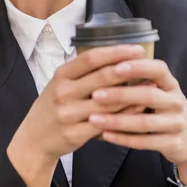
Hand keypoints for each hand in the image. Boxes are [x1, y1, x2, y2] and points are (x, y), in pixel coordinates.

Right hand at [11, 44, 146, 161]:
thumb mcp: (61, 83)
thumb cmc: (54, 106)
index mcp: (61, 75)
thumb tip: (118, 57)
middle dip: (128, 69)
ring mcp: (68, 114)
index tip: (137, 48)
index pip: (91, 59)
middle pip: (101, 78)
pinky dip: (125, 115)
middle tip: (149, 64)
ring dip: (132, 94)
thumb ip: (84, 72)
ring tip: (151, 85)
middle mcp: (63, 93)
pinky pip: (106, 122)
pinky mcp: (75, 133)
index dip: (115, 52)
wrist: (34, 138)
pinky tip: (139, 108)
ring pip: (108, 102)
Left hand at [88, 58, 186, 173]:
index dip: (138, 67)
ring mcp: (176, 124)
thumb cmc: (165, 109)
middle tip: (95, 94)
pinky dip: (124, 138)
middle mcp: (176, 102)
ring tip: (93, 118)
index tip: (115, 66)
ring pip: (145, 122)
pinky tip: (105, 135)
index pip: (158, 69)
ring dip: (117, 120)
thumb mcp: (160, 91)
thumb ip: (139, 80)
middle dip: (120, 94)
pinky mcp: (173, 144)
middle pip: (149, 95)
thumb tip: (105, 63)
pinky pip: (145, 142)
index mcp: (171, 84)